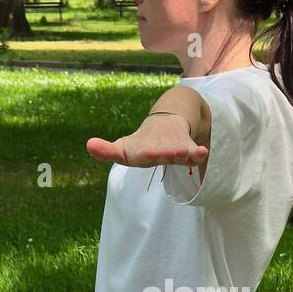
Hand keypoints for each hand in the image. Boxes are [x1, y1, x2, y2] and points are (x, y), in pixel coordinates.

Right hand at [86, 104, 208, 168]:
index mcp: (143, 156)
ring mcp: (176, 153)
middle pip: (162, 155)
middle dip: (164, 153)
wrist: (165, 134)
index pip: (142, 156)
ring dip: (182, 152)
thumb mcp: (123, 147)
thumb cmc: (142, 145)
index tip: (146, 153)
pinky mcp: (189, 148)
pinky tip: (203, 151)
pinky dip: (199, 153)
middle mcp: (160, 156)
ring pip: (179, 153)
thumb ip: (106, 150)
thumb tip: (88, 145)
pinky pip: (195, 152)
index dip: (144, 154)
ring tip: (186, 152)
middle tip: (165, 153)